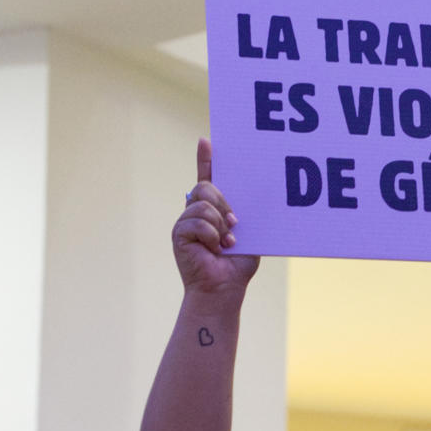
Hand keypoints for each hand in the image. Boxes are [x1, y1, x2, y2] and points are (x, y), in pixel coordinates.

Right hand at [173, 139, 257, 297]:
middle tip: (235, 225)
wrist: (223, 288)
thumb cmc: (237, 265)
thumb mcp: (248, 233)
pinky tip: (214, 249)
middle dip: (224, 203)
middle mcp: (196, 212)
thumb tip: (252, 197)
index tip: (206, 141)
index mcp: (213, 209)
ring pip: (202, 204)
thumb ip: (245, 214)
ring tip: (225, 243)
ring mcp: (185, 222)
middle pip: (206, 186)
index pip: (207, 178)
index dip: (205, 159)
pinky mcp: (178, 233)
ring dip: (219, 224)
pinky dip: (211, 236)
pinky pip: (197, 221)